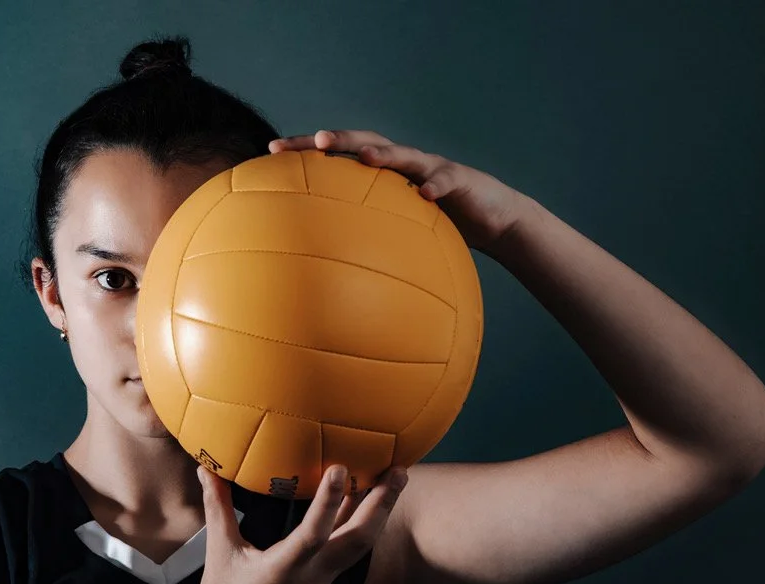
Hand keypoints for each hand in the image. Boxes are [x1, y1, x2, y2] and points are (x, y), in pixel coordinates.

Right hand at [182, 463, 408, 583]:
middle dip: (382, 504)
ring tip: (395, 479)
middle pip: (358, 541)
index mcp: (283, 569)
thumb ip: (217, 507)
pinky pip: (349, 551)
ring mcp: (321, 582)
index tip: (340, 468)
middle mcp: (311, 576)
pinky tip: (365, 502)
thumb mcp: (220, 552)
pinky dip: (361, 524)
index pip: (313, 533)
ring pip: (360, 546)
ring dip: (379, 513)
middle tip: (400, 469)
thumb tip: (207, 469)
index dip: (328, 501)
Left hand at [269, 129, 529, 255]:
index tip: (271, 151)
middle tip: (314, 141)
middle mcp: (404, 163)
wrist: (494, 219)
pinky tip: (424, 195)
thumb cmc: (437, 227)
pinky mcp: (460, 181)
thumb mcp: (395, 231)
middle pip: (365, 142)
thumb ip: (362, 235)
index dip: (307, 149)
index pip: (339, 154)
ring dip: (383, 154)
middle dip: (338, 138)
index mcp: (383, 173)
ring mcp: (432, 168)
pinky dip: (435, 187)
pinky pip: (445, 182)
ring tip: (363, 156)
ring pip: (404, 156)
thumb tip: (314, 264)